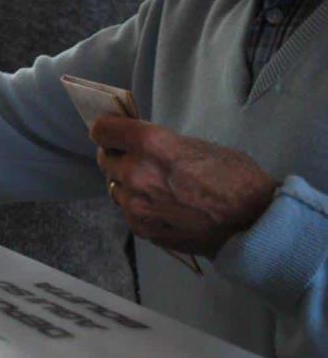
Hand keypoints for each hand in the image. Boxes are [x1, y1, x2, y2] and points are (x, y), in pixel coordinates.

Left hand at [91, 116, 278, 257]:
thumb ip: (160, 146)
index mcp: (150, 144)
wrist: (253, 222)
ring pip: (114, 187)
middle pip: (105, 159)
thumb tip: (140, 147)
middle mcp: (135, 172)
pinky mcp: (140, 227)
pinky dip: (138, 206)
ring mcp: (135, 204)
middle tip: (134, 159)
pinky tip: (161, 206)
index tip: (111, 132)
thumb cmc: (235, 177)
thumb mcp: (196, 146)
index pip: (103, 130)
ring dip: (126, 183)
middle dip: (117, 157)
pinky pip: (127, 210)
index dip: (107, 130)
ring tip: (151, 185)